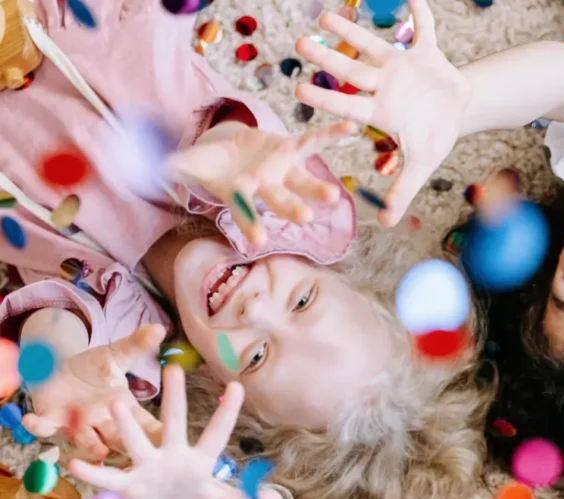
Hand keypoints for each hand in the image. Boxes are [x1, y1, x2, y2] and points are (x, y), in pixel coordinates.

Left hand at [23, 324, 165, 460]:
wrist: (58, 370)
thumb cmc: (92, 368)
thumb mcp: (115, 355)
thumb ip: (136, 346)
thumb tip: (159, 328)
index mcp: (124, 409)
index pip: (146, 425)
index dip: (158, 433)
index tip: (171, 438)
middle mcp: (103, 423)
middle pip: (120, 439)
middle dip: (129, 444)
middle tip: (140, 450)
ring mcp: (77, 425)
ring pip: (87, 441)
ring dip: (92, 446)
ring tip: (101, 451)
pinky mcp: (52, 419)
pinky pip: (45, 427)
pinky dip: (38, 425)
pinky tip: (32, 419)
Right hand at [69, 364, 283, 498]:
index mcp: (197, 459)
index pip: (216, 434)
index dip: (227, 413)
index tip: (238, 386)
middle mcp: (169, 454)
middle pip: (173, 423)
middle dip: (173, 399)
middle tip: (172, 369)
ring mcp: (145, 466)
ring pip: (134, 441)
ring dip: (126, 425)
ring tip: (116, 402)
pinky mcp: (126, 486)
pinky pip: (107, 478)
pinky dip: (93, 472)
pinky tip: (76, 463)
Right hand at [166, 122, 357, 242]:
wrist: (231, 154)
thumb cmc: (207, 165)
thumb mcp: (187, 164)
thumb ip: (172, 169)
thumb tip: (146, 171)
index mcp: (240, 195)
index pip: (245, 213)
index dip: (250, 223)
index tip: (259, 238)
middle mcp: (265, 188)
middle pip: (279, 201)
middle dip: (291, 209)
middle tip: (306, 219)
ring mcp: (280, 171)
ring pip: (302, 181)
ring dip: (317, 188)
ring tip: (334, 195)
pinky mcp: (289, 150)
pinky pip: (312, 142)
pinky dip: (330, 136)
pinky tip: (351, 128)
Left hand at [295, 0, 467, 225]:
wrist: (458, 113)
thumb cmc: (435, 138)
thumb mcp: (421, 167)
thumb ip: (402, 193)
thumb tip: (385, 223)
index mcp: (381, 111)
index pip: (346, 104)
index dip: (325, 98)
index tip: (299, 91)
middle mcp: (384, 86)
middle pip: (350, 70)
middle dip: (326, 58)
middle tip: (300, 45)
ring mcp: (403, 67)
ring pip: (372, 44)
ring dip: (351, 30)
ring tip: (325, 15)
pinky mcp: (427, 52)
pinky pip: (425, 28)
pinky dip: (421, 13)